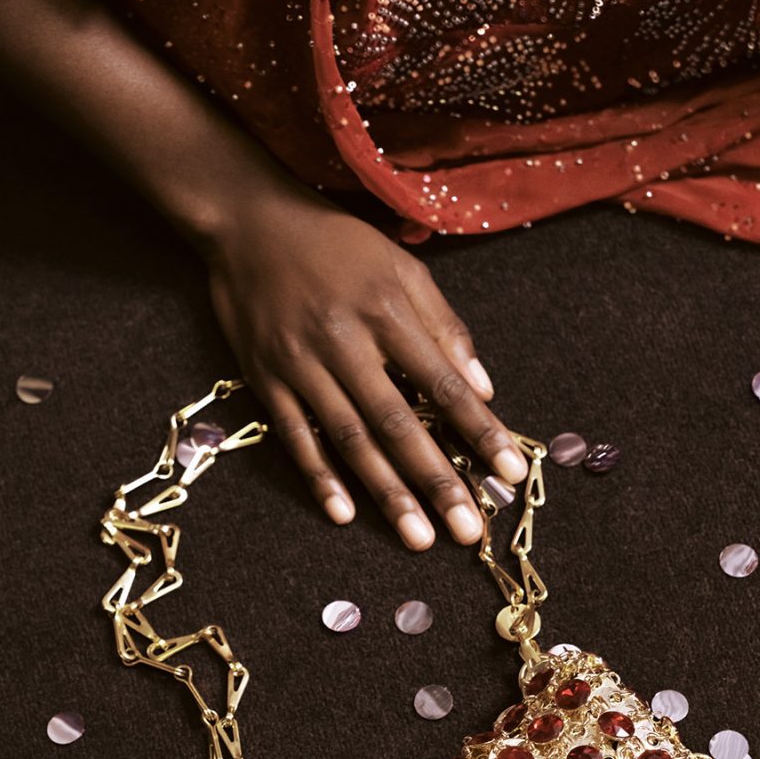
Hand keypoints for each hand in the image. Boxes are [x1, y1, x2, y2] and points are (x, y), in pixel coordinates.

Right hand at [200, 181, 528, 549]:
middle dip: (436, 481)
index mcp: (388, 311)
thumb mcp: (401, 269)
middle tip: (465, 531)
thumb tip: (484, 387)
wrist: (250, 222)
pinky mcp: (264, 378)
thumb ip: (444, 327)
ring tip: (417, 537)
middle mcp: (345, 342)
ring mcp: (301, 364)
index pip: (445, 384)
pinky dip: (319, 476)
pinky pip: (295, 436)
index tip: (509, 473)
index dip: (480, 432)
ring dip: (385, 492)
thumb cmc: (337, 244)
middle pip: (398, 423)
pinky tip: (344, 513)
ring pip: (350, 439)